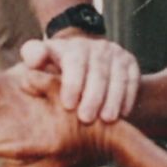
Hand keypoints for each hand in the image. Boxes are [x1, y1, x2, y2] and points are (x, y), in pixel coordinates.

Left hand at [0, 68, 109, 166]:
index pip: (15, 153)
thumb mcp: (65, 91)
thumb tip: (22, 78)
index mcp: (50, 144)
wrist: (119, 139)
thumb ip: (41, 82)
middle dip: (7, 163)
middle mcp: (55, 163)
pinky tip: (35, 163)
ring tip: (14, 159)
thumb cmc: (90, 111)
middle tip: (1, 152)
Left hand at [20, 36, 138, 123]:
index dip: (72, 83)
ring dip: (113, 99)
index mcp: (74, 46)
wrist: (86, 61)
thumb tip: (34, 61)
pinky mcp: (130, 63)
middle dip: (93, 96)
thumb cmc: (59, 67)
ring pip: (117, 77)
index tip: (67, 105)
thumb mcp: (44, 59)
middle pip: (98, 72)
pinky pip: (132, 81)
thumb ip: (34, 56)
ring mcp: (116, 54)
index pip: (75, 62)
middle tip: (86, 118)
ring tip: (107, 120)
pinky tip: (123, 114)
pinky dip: (128, 97)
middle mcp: (97, 47)